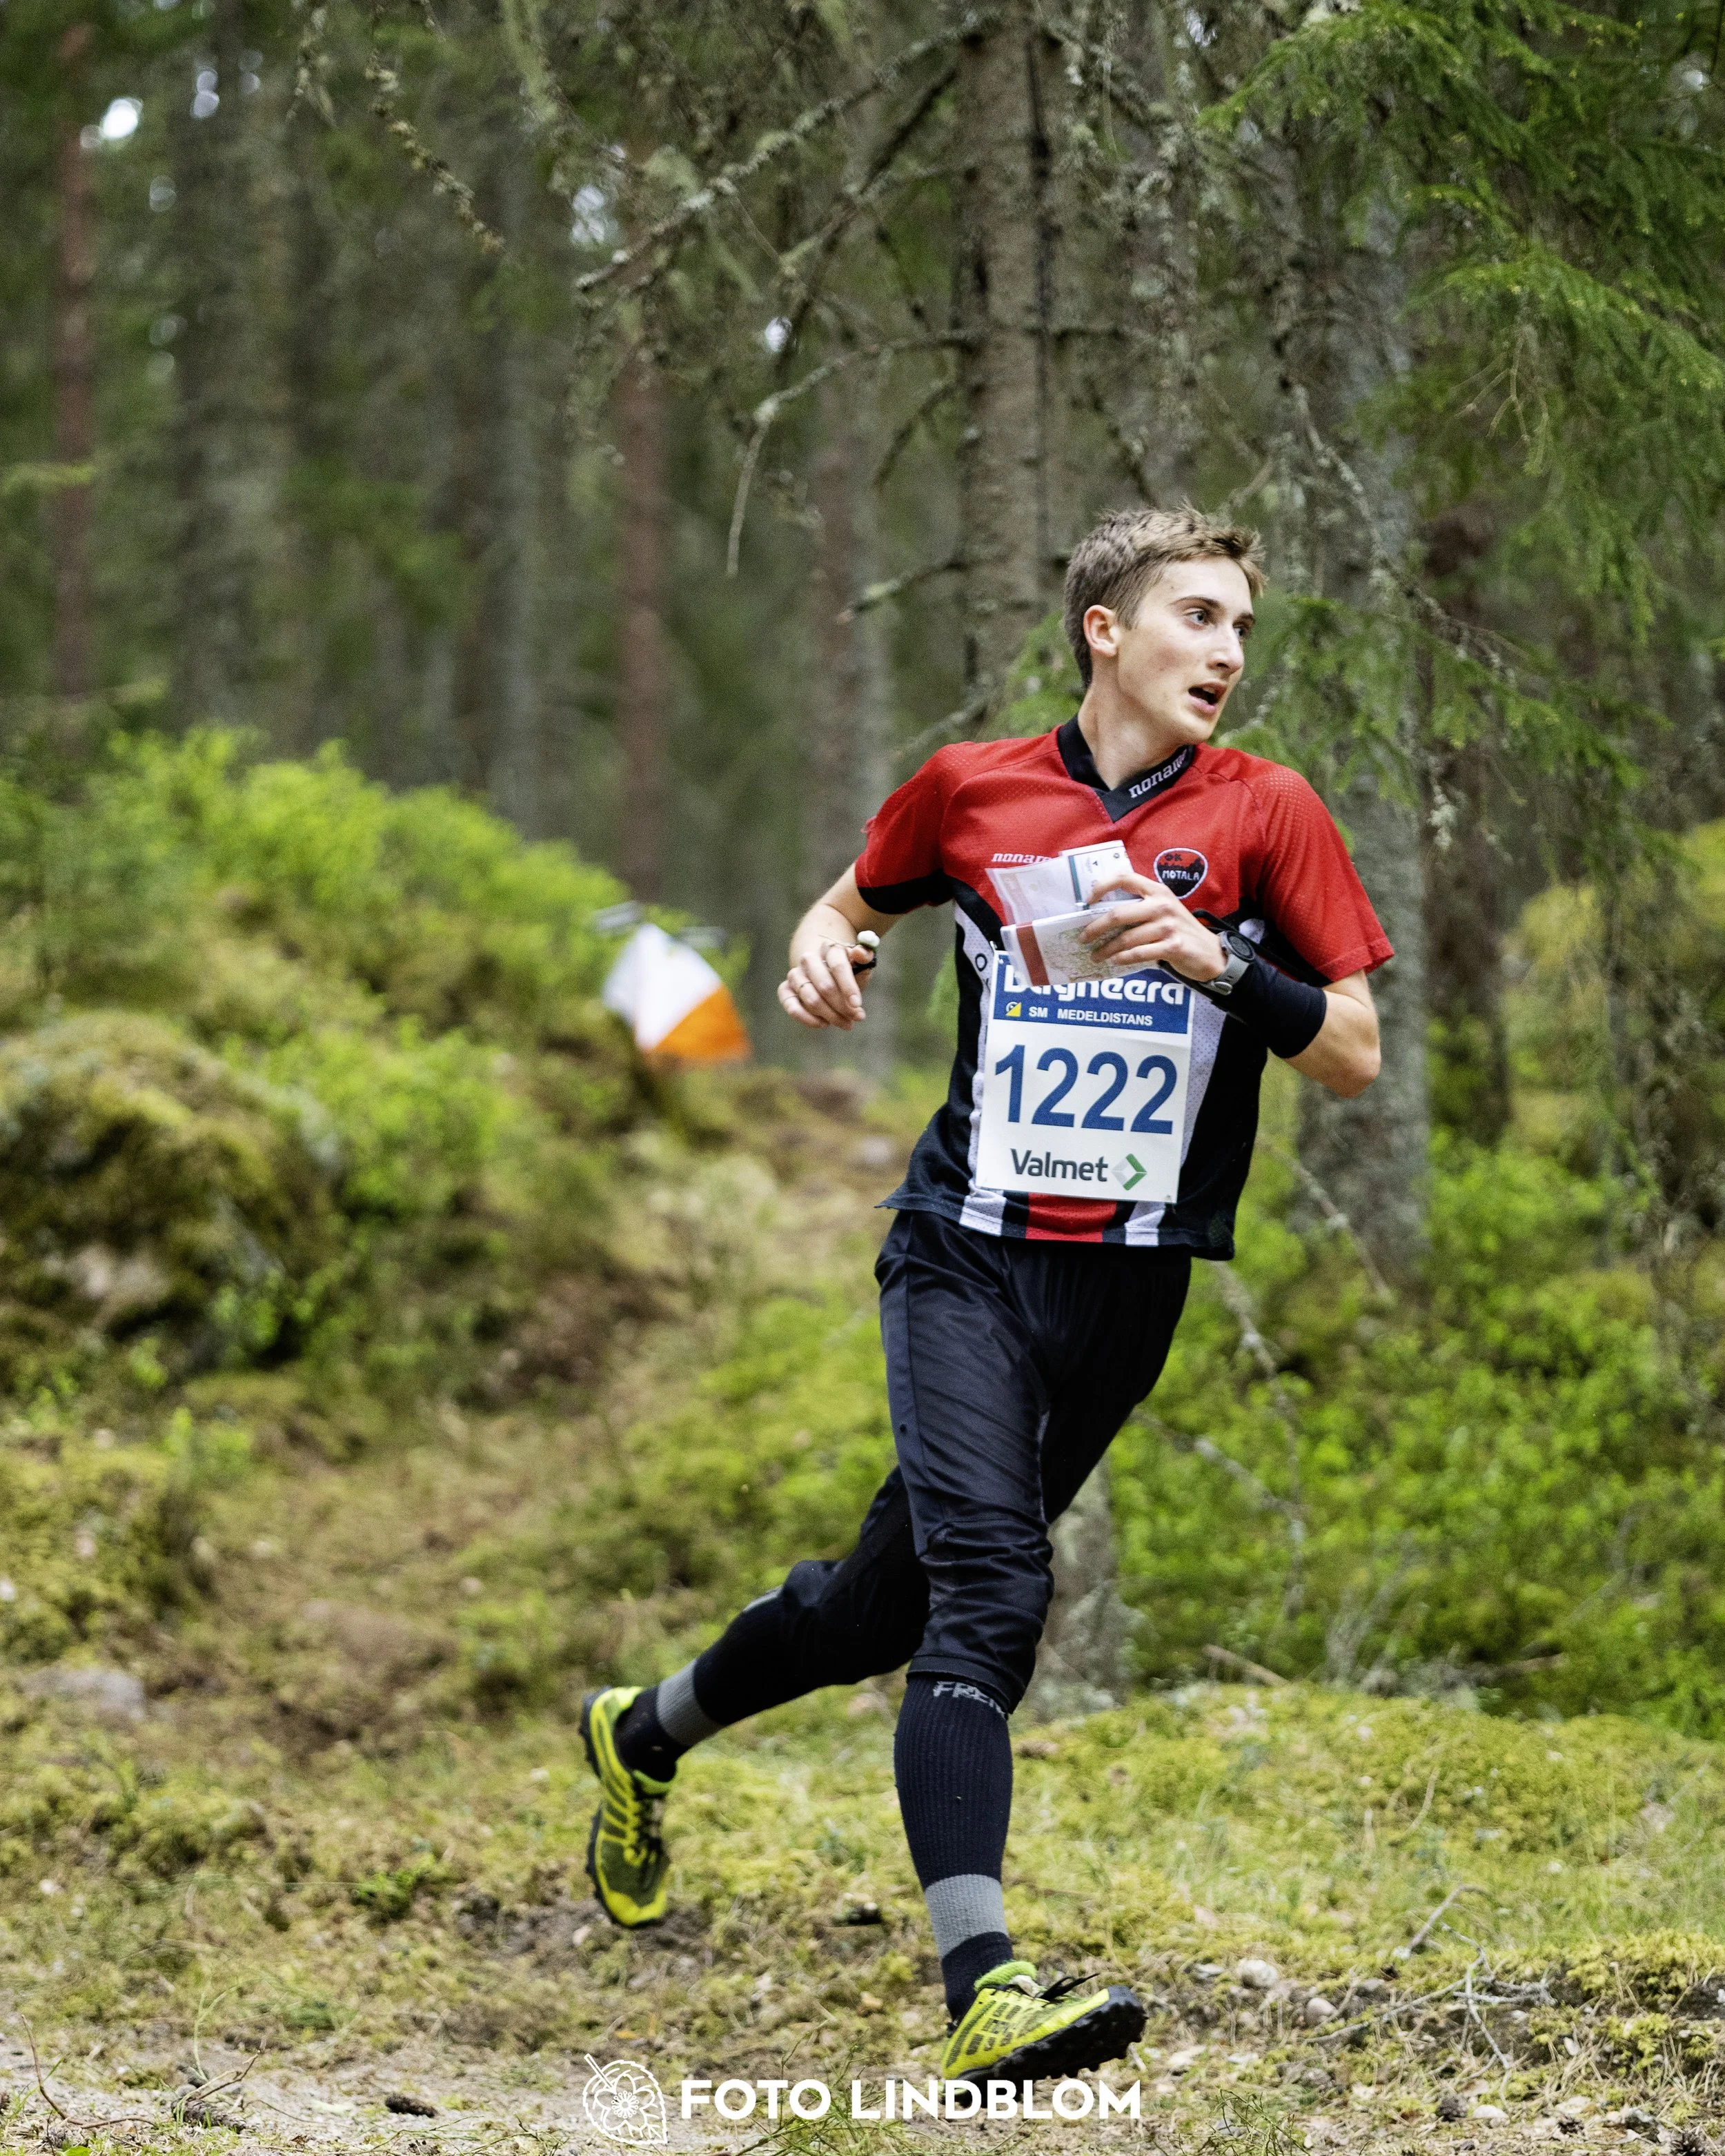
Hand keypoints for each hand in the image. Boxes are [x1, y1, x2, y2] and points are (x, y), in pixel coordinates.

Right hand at [778, 938, 870, 1029]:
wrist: (827, 974)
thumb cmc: (847, 972)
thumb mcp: (860, 964)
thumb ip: (865, 957)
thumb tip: (861, 953)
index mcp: (828, 949)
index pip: (838, 965)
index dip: (848, 986)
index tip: (857, 1004)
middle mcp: (808, 959)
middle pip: (824, 985)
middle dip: (842, 1005)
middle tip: (857, 1017)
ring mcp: (795, 975)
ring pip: (811, 999)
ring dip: (830, 1015)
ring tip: (846, 1023)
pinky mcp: (785, 990)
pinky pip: (791, 1007)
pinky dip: (808, 1019)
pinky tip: (824, 1024)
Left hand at [1077, 869, 1225, 980]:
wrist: (1209, 951)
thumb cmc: (1178, 930)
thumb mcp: (1163, 910)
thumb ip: (1140, 906)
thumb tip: (1102, 914)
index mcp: (1157, 891)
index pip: (1125, 878)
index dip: (1102, 886)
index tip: (1087, 901)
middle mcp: (1162, 905)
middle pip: (1118, 914)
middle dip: (1096, 928)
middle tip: (1083, 938)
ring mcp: (1168, 926)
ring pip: (1126, 938)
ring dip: (1106, 949)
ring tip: (1095, 956)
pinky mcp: (1173, 946)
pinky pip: (1139, 953)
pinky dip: (1123, 959)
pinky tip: (1114, 961)